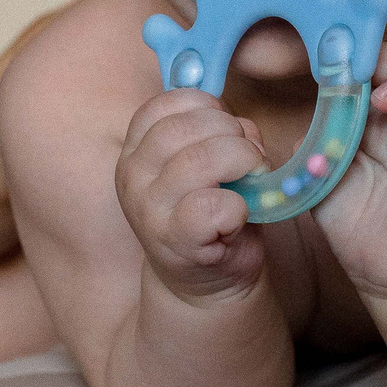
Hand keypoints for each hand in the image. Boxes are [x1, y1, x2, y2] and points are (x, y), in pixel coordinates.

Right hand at [116, 89, 267, 299]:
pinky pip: (211, 206)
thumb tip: (243, 126)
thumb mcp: (211, 161)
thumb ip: (223, 133)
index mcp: (137, 148)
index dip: (206, 107)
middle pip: (183, 128)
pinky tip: (239, 215)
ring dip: (242, 162)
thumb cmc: (212, 213)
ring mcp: (148, 210)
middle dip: (231, 133)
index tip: (227, 127)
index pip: (163, 105)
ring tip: (253, 180)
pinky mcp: (173, 241)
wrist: (206, 282)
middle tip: (250, 157)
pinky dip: (238, 205)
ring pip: (199, 161)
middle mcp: (132, 175)